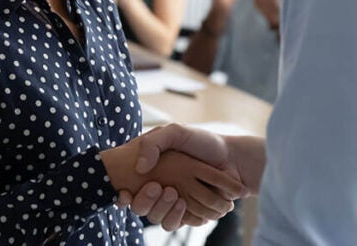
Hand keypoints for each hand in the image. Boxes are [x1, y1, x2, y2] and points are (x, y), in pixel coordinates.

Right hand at [101, 138, 241, 221]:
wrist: (233, 160)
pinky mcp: (189, 214)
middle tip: (157, 188)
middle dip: (146, 201)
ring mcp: (174, 202)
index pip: (127, 188)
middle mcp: (160, 188)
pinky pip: (178, 223)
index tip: (123, 192)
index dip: (123, 194)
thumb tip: (140, 168)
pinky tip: (185, 204)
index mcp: (152, 170)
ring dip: (164, 210)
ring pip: (158, 218)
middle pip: (140, 207)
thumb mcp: (176, 132)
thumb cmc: (204, 143)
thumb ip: (154, 143)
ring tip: (176, 196)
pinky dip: (181, 216)